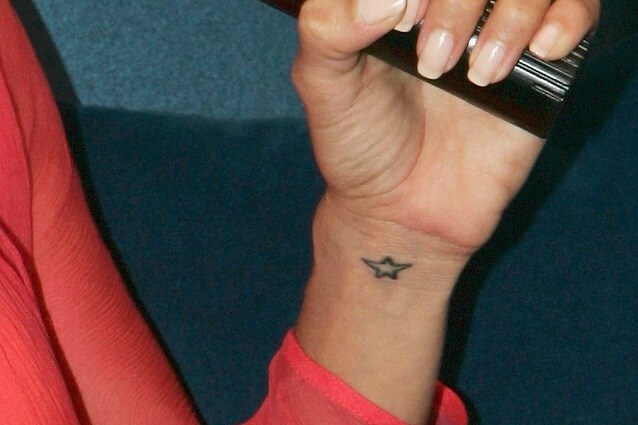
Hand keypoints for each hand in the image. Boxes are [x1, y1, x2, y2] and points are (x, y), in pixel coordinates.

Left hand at [293, 0, 599, 258]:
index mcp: (402, 2)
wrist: (403, 209)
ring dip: (511, 16)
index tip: (401, 20)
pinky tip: (541, 51)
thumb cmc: (361, 143)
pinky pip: (577, 10)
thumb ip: (329, 27)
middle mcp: (453, 7)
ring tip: (475, 75)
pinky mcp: (539, 67)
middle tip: (431, 60)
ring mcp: (498, 32)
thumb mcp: (323, 84)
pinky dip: (567, 18)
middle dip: (458, 2)